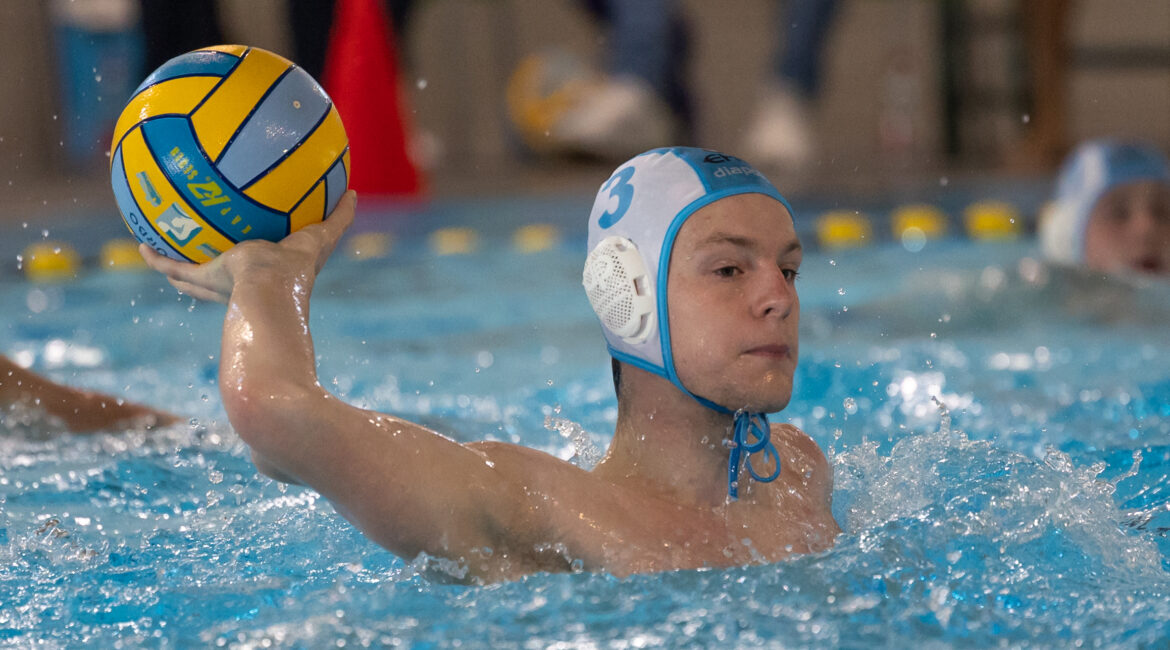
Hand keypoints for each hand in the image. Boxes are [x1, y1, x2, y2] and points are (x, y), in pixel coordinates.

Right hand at [140, 191, 356, 302]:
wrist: (270, 289)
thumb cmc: (299, 267)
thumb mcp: (323, 236)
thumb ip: (339, 216)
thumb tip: (354, 192)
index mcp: (266, 271)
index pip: (255, 262)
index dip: (248, 254)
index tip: (241, 245)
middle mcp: (240, 281)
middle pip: (218, 273)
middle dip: (206, 262)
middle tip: (193, 243)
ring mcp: (217, 285)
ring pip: (188, 275)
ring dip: (172, 264)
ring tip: (153, 246)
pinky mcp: (201, 280)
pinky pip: (172, 268)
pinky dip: (156, 260)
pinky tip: (140, 245)